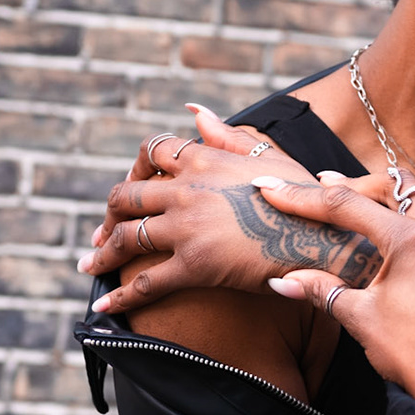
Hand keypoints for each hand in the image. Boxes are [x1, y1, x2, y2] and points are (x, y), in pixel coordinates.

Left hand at [78, 105, 378, 313]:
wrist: (326, 239)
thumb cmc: (306, 201)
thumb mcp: (270, 159)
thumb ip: (227, 136)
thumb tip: (194, 111)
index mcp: (205, 160)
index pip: (152, 152)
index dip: (134, 168)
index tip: (131, 187)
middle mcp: (188, 189)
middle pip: (126, 195)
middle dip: (109, 215)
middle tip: (101, 234)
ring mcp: (187, 227)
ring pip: (126, 236)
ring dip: (101, 253)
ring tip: (88, 266)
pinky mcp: (194, 265)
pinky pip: (146, 281)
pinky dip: (120, 294)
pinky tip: (104, 304)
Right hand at [258, 174, 414, 414]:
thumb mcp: (363, 321)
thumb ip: (324, 290)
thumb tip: (281, 281)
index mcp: (409, 241)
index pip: (346, 206)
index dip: (303, 197)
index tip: (272, 188)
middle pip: (400, 187)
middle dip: (364, 187)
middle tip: (334, 192)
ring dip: (410, 212)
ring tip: (382, 221)